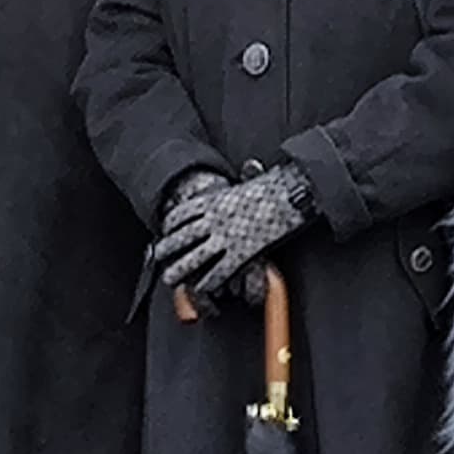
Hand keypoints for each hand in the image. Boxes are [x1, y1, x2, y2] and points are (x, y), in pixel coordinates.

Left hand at [149, 164, 310, 303]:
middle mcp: (215, 219)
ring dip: (180, 270)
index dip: (171, 224)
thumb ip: (247, 176)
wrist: (293, 195)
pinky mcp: (241, 254)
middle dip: (167, 249)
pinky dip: (208, 281)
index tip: (166, 230)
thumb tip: (252, 166)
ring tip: (171, 279)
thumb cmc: (280, 186)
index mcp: (215, 200)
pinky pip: (219, 271)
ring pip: (194, 258)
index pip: (183, 213)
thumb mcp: (257, 178)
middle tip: (160, 257)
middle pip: (182, 238)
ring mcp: (226, 238)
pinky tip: (203, 286)